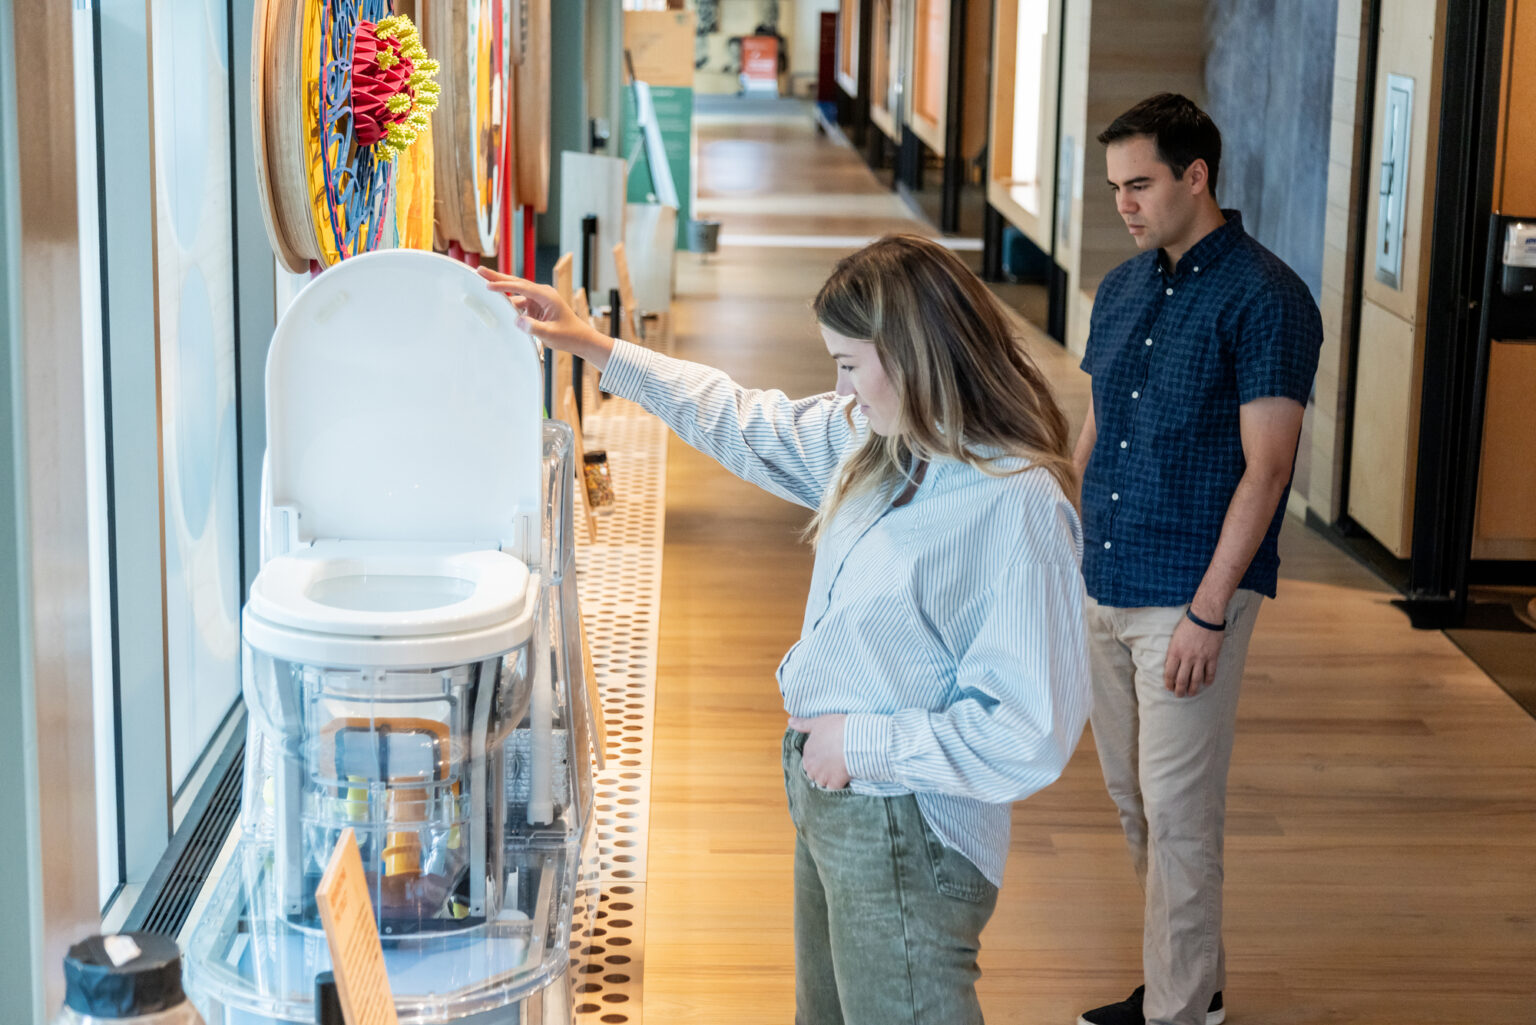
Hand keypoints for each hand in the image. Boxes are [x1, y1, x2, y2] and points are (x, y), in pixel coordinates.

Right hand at [476, 266, 615, 368]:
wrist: (580, 339)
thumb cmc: (569, 335)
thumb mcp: (551, 334)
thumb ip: (534, 328)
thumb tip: (518, 321)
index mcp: (547, 295)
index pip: (522, 287)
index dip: (504, 285)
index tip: (488, 285)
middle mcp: (542, 294)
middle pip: (516, 283)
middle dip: (497, 277)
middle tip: (479, 270)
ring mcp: (538, 299)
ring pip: (515, 292)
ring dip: (500, 289)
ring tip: (482, 285)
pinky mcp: (535, 307)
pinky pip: (518, 303)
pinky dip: (507, 303)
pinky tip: (495, 303)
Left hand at [787, 714, 849, 789]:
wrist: (854, 740)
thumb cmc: (836, 729)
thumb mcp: (818, 722)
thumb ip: (803, 724)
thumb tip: (790, 721)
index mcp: (807, 753)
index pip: (808, 760)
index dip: (818, 757)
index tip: (828, 752)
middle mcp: (811, 767)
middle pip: (813, 772)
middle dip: (821, 769)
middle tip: (834, 760)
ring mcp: (822, 777)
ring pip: (822, 781)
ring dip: (828, 778)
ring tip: (838, 768)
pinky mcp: (834, 784)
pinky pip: (833, 788)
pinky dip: (837, 784)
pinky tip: (843, 776)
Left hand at [1163, 615, 1223, 696]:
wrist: (1205, 616)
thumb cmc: (1188, 624)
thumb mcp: (1175, 638)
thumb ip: (1174, 652)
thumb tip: (1172, 665)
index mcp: (1175, 652)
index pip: (1169, 673)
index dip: (1169, 683)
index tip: (1169, 688)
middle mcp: (1187, 657)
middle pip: (1182, 680)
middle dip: (1179, 690)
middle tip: (1179, 695)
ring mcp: (1200, 658)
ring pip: (1196, 679)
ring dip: (1193, 689)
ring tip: (1191, 694)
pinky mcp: (1212, 656)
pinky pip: (1210, 673)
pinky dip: (1208, 680)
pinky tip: (1206, 684)